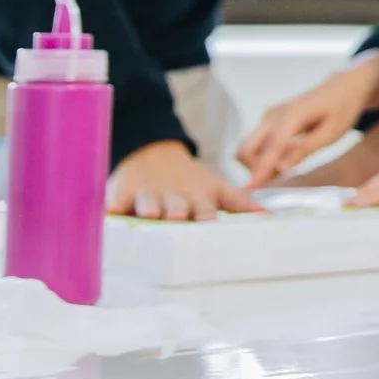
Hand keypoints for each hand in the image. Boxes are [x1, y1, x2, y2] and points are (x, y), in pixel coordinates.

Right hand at [107, 139, 259, 220]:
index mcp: (198, 199)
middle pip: (176, 208)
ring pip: (148, 205)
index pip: (205, 210)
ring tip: (151, 213)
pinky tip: (108, 213)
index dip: (207, 217)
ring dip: (150, 209)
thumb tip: (269, 216)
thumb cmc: (191, 181)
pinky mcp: (124, 195)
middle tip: (178, 216)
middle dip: (178, 212)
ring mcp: (148, 197)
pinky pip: (116, 203)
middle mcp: (174, 199)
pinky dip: (112, 209)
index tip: (210, 224)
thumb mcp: (217, 188)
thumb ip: (241, 204)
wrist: (154, 154)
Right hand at [238, 52, 378, 187]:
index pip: (270, 148)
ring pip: (249, 148)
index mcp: (292, 114)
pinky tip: (286, 160)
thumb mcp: (331, 133)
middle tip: (279, 179)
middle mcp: (273, 114)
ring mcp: (269, 116)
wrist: (342, 89)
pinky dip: (265, 157)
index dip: (260, 171)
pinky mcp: (269, 121)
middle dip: (255, 169)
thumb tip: (280, 167)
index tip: (251, 191)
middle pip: (246, 148)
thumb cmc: (341, 109)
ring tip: (288, 167)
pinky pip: (258, 144)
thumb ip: (305, 149)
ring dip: (261, 164)